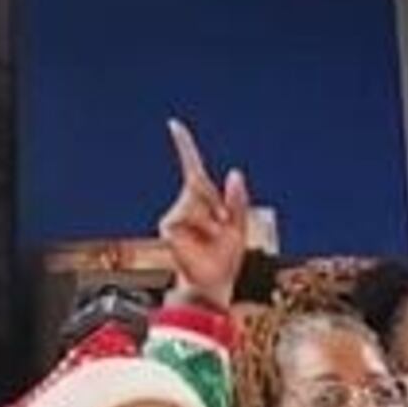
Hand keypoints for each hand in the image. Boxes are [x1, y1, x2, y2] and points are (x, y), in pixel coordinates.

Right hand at [156, 118, 253, 311]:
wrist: (213, 281)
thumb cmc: (225, 257)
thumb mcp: (238, 226)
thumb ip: (237, 200)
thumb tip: (234, 172)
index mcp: (204, 200)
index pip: (191, 166)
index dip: (184, 146)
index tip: (174, 124)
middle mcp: (186, 203)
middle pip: (199, 183)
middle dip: (217, 201)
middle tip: (225, 224)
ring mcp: (176, 214)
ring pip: (197, 202)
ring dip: (212, 221)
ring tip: (214, 238)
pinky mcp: (169, 225)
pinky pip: (191, 217)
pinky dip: (203, 228)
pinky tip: (202, 243)